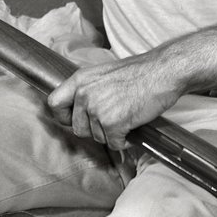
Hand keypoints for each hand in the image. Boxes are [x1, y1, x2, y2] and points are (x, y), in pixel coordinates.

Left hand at [46, 52, 182, 150]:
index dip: (64, 116)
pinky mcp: (113, 123)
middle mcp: (84, 94)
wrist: (162, 72)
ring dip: (111, 133)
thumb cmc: (138, 73)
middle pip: (77, 128)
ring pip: (97, 137)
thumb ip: (87, 89)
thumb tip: (79, 109)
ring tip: (126, 116)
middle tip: (111, 119)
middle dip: (94, 129)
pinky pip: (114, 144)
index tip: (74, 119)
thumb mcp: (103, 73)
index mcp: (79, 80)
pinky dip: (124, 140)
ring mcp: (98, 109)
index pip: (54, 104)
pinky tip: (132, 126)